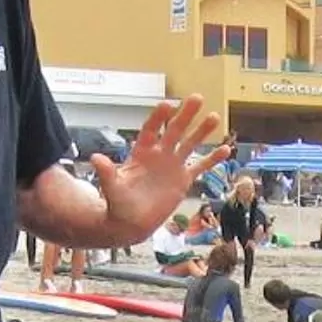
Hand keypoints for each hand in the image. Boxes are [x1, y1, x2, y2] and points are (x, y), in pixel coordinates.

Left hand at [90, 97, 227, 238]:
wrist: (130, 223)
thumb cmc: (118, 205)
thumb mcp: (112, 189)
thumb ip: (107, 173)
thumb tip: (95, 158)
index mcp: (141, 153)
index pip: (151, 130)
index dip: (158, 118)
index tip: (167, 104)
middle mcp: (159, 155)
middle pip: (174, 130)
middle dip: (185, 115)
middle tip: (197, 98)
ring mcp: (172, 166)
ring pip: (190, 144)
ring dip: (202, 131)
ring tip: (214, 117)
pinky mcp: (183, 180)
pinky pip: (200, 166)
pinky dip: (212, 159)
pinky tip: (226, 149)